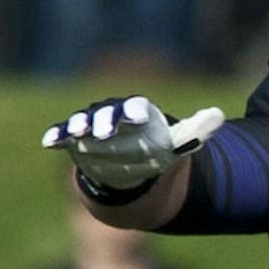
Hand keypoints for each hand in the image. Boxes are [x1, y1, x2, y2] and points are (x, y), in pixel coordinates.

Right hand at [42, 96, 224, 193]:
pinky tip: (50, 142)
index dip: (136, 110)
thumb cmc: (152, 147)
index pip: (135, 107)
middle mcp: (111, 114)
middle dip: (105, 120)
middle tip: (104, 130)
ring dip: (78, 126)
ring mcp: (90, 126)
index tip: (138, 116)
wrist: (128, 162)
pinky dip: (56, 136)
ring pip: (82, 123)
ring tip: (78, 134)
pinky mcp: (74, 139)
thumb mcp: (176, 143)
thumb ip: (195, 130)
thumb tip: (219, 115)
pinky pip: (63, 135)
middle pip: (106, 114)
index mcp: (136, 112)